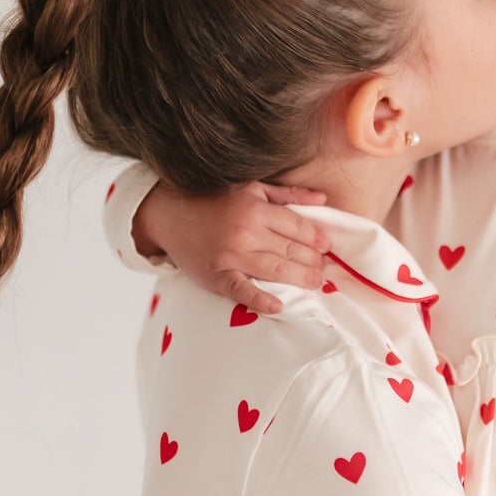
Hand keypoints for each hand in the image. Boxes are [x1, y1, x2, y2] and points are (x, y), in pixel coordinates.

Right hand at [131, 179, 331, 316]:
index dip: (317, 239)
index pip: (297, 227)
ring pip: (275, 269)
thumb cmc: (214, 201)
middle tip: (323, 270)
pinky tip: (277, 306)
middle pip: (290, 250)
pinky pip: (241, 290)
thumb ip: (288, 195)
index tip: (327, 248)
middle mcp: (245, 231)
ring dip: (300, 278)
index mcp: (256, 208)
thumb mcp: (251, 189)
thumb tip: (323, 200)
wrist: (168, 213)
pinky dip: (259, 300)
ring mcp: (231, 255)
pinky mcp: (216, 275)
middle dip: (312, 262)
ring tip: (315, 283)